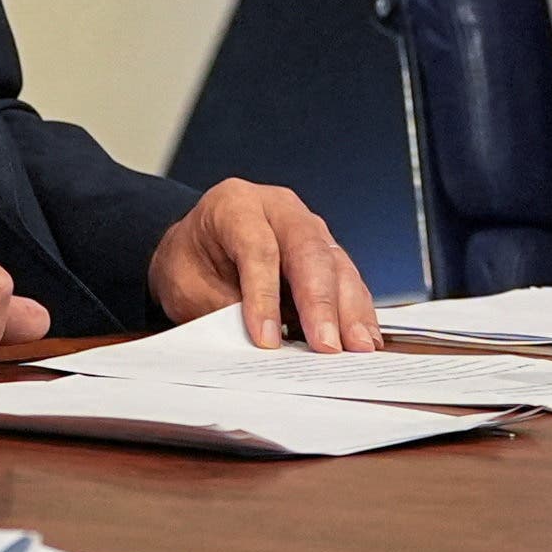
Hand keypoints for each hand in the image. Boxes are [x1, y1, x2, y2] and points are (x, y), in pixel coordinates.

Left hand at [145, 178, 382, 349]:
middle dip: (320, 303)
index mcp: (235, 204)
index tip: (266, 339)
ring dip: (349, 310)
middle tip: (327, 345)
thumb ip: (222, 308)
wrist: (196, 249)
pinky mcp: (326, 253)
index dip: (263, 295)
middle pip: (308, 251)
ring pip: (337, 265)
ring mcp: (308, 228)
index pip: (258, 248)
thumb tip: (262, 343)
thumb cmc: (191, 262)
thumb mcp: (187, 285)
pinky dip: (357, 311)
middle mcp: (279, 209)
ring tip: (358, 348)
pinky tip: (365, 338)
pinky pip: (347, 280)